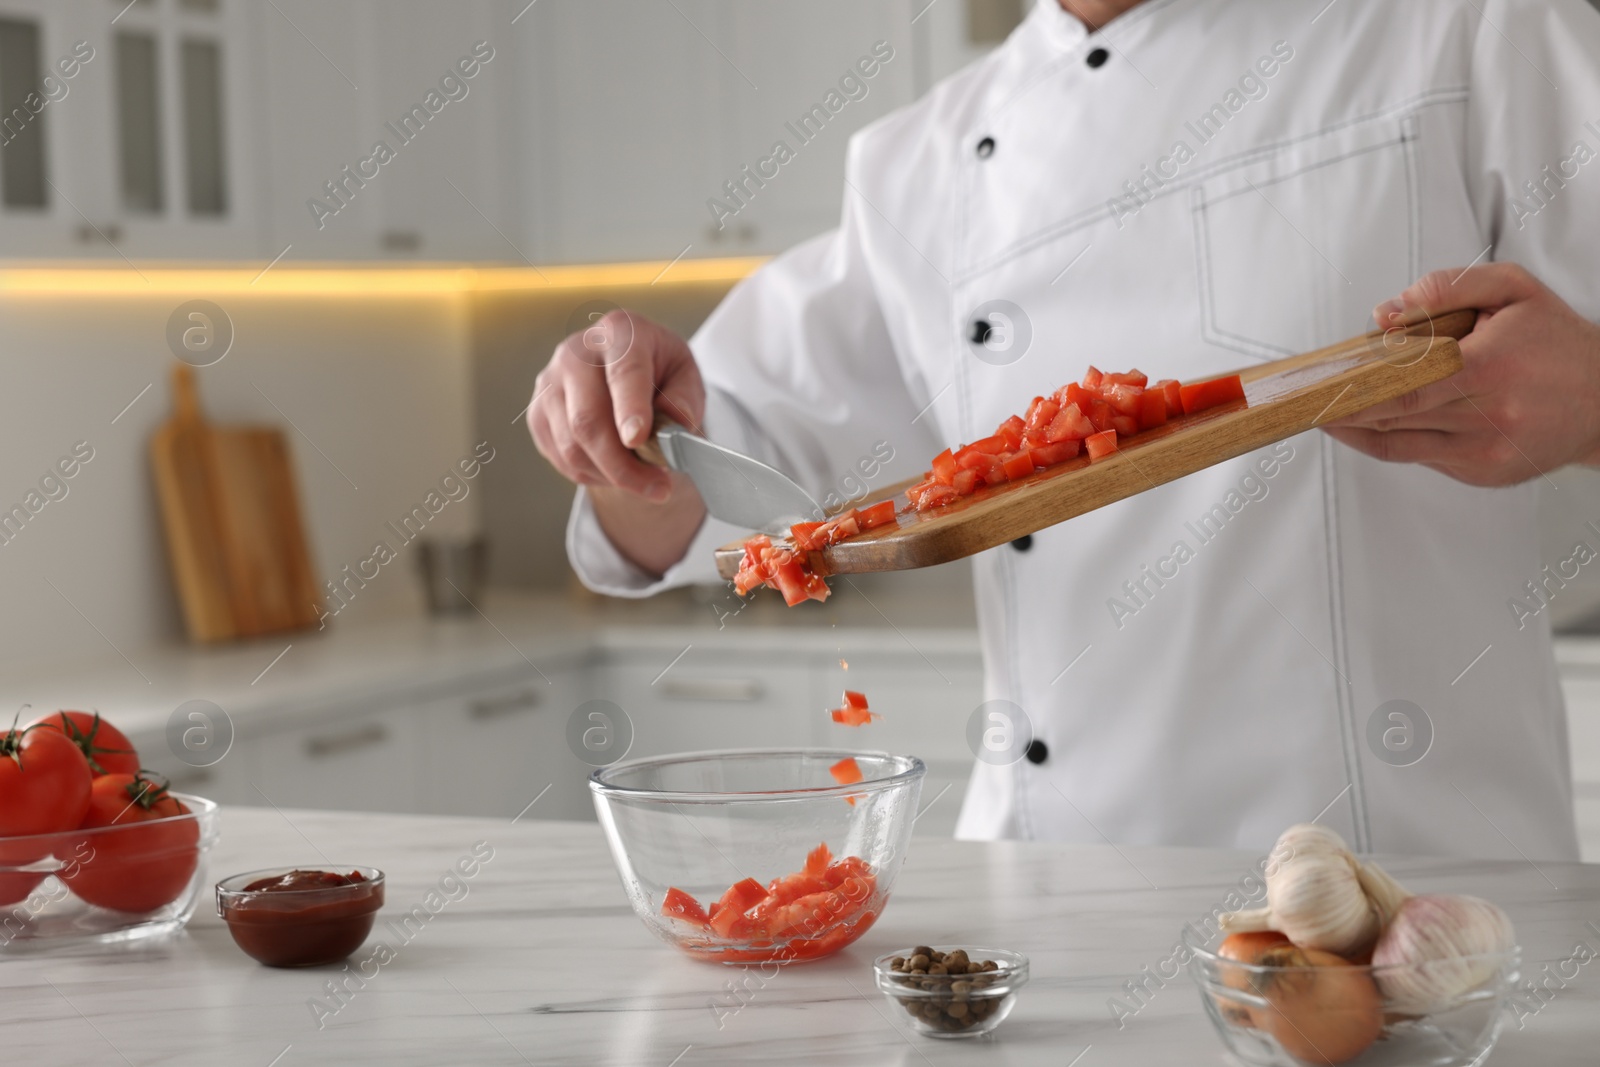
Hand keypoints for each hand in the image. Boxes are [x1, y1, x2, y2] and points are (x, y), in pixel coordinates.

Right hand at [527, 310, 708, 577]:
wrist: (624, 375)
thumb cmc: (658, 372)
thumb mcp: (685, 373)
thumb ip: (686, 395)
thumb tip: (677, 419)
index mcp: (619, 332)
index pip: (622, 370)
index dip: (629, 407)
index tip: (638, 439)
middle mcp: (575, 353)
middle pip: (589, 419)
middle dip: (624, 464)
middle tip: (659, 487)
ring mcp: (549, 384)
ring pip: (573, 446)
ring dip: (612, 475)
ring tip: (644, 481)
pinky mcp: (537, 414)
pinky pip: (562, 458)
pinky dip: (594, 475)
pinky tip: (616, 470)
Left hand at [1324, 262, 1599, 485]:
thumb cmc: (1559, 342)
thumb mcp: (1514, 290)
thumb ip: (1449, 288)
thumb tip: (1387, 312)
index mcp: (1491, 366)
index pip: (1404, 384)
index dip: (1354, 389)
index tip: (1317, 385)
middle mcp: (1488, 415)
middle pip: (1393, 415)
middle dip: (1343, 407)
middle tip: (1303, 398)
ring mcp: (1484, 451)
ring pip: (1398, 441)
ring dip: (1356, 427)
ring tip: (1322, 409)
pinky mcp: (1482, 473)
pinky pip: (1420, 456)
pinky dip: (1391, 437)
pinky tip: (1368, 421)